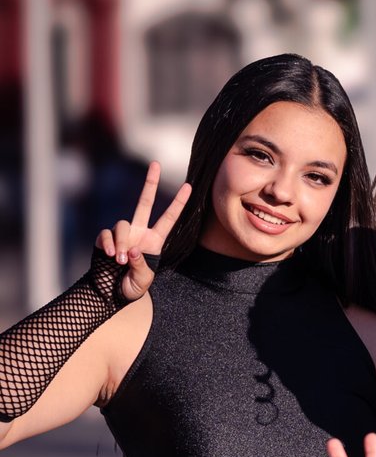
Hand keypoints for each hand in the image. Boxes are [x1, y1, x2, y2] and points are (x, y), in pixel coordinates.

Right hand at [95, 162, 190, 302]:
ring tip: (120, 260)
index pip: (169, 218)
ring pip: (122, 224)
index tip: (189, 186)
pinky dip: (108, 244)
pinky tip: (110, 255)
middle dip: (150, 183)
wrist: (110, 292)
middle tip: (156, 164)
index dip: (179, 203)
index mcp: (154, 240)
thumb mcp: (143, 279)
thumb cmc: (131, 286)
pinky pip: (106, 234)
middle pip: (144, 202)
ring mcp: (122, 234)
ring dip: (121, 241)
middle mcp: (139, 232)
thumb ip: (141, 264)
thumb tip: (132, 250)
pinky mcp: (104, 238)